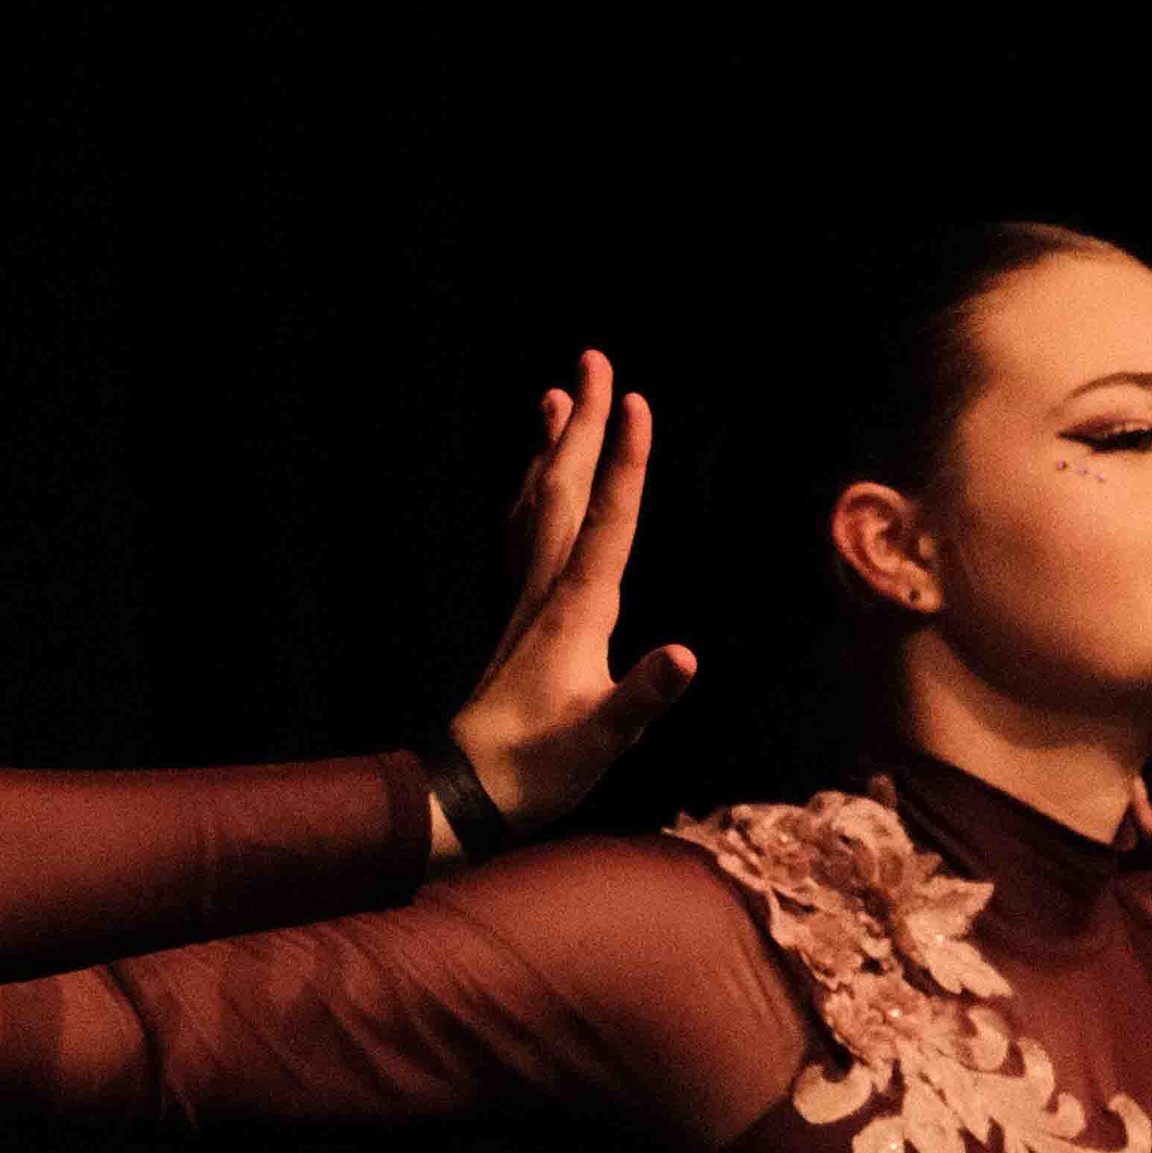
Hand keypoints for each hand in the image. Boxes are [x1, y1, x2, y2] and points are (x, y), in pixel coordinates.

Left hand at [437, 353, 697, 847]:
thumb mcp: (601, 739)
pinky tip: (535, 485)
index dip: (625, 461)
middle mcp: (547, 591)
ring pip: (538, 505)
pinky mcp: (520, 618)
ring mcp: (528, 601)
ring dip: (550, 448)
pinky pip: (524, 534)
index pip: (608, 520)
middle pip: (567, 490)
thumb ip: (643, 696)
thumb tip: (686, 655)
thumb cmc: (537, 770)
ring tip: (555, 396)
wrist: (465, 793)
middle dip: (586, 424)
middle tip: (594, 358)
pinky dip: (533, 495)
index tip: (636, 399)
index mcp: (577, 610)